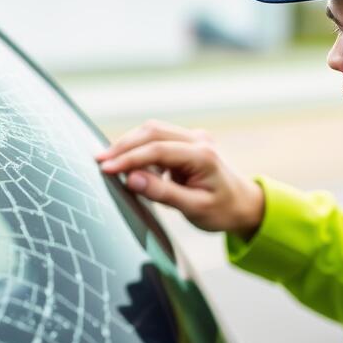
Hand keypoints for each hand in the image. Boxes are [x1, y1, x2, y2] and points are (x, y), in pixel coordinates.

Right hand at [96, 119, 263, 236]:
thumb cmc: (222, 210)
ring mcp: (193, 138)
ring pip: (152, 131)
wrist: (245, 205)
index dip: (129, 158)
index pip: (158, 149)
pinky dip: (140, 148)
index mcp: (203, 155)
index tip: (105, 168)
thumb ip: (163, 193)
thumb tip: (131, 179)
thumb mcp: (195, 209)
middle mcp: (198, 139)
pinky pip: (157, 139)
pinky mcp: (186, 142)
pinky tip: (129, 166)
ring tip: (109, 164)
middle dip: (123, 146)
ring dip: (129, 145)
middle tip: (98, 161)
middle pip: (152, 132)